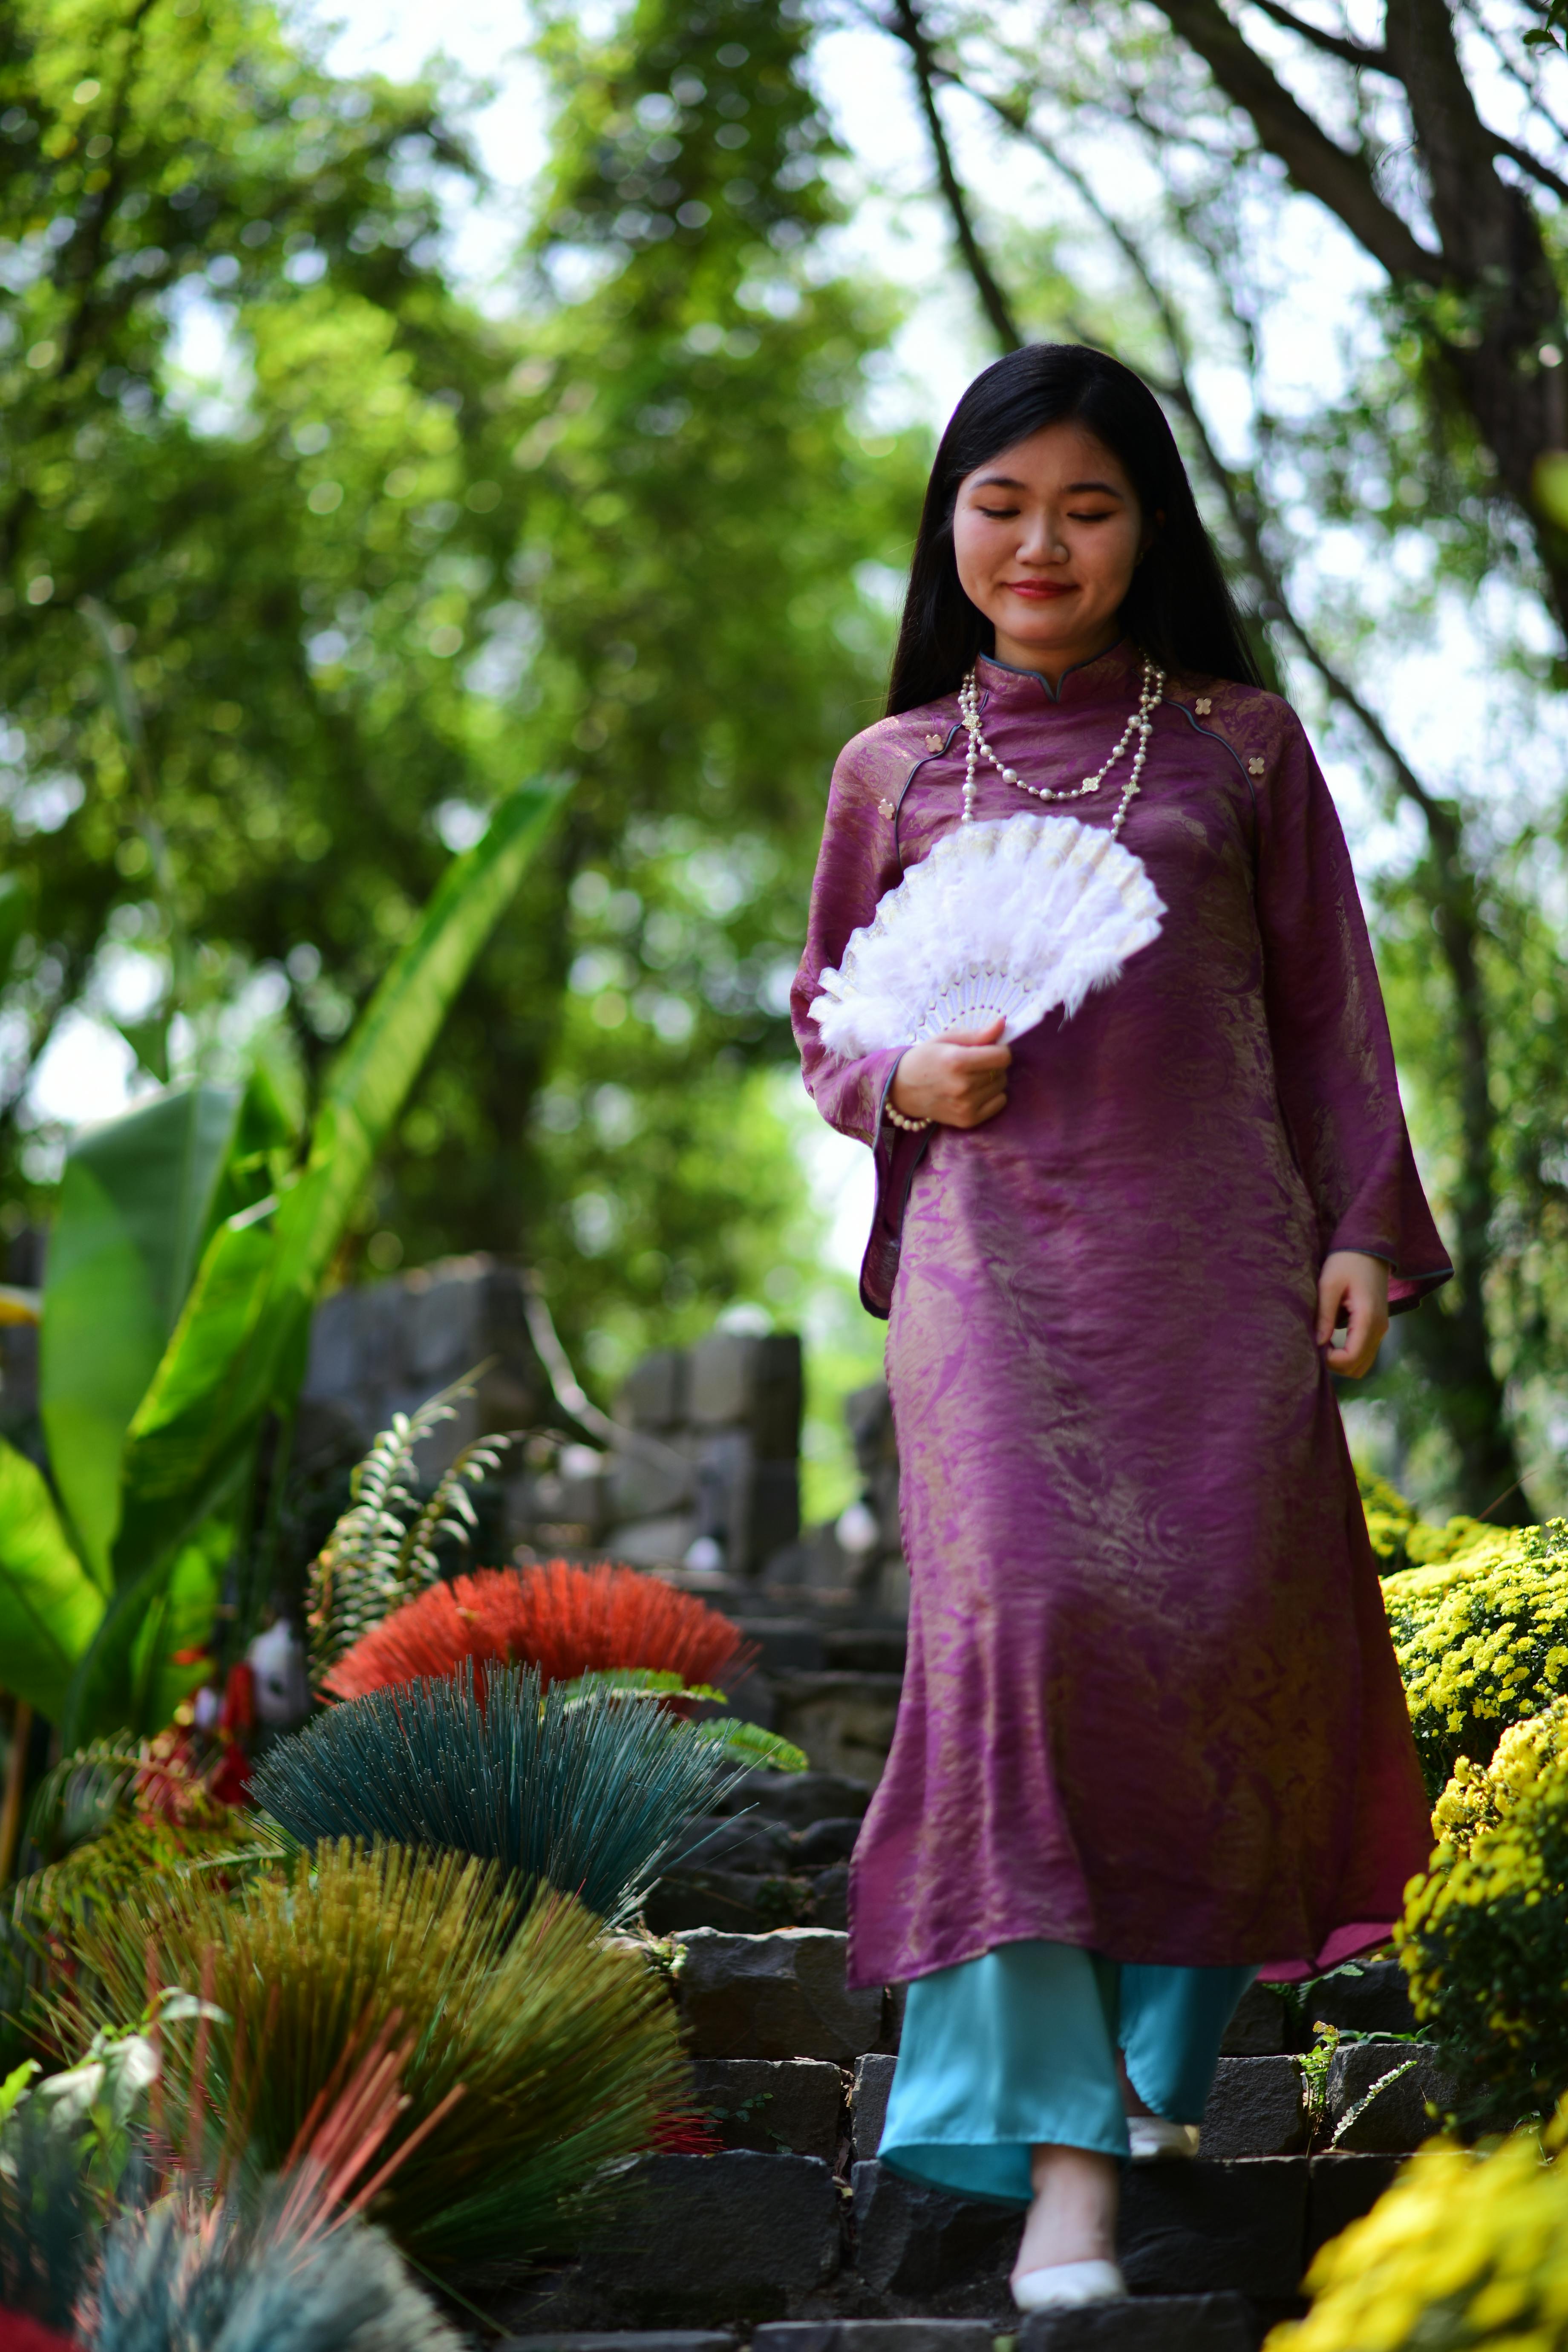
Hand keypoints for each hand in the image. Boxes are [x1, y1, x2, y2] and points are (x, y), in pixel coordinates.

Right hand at [890, 1017, 1011, 1128]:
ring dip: (992, 1079)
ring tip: (972, 1077)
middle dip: (993, 1063)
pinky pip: (998, 1104)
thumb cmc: (925, 1059)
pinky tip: (975, 1091)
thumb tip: (1002, 1024)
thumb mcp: (946, 1039)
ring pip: (1001, 1087)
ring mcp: (965, 1106)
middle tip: (975, 1063)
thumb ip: (977, 1034)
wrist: (902, 1089)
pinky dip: (992, 1096)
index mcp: (956, 1061)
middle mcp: (962, 1086)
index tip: (989, 1048)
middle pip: (1001, 1071)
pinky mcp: (967, 1120)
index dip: (1000, 1049)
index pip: (1002, 1056)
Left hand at [1316, 1249, 1389, 1376]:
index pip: (1351, 1359)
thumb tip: (1317, 1343)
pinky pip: (1365, 1353)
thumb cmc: (1346, 1261)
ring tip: (1323, 1343)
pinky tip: (1333, 1340)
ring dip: (1342, 1362)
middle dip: (1335, 1365)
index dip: (1330, 1361)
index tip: (1314, 1345)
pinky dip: (1349, 1355)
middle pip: (1357, 1368)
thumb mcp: (1329, 1283)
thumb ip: (1324, 1314)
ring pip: (1363, 1364)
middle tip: (1316, 1345)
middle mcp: (1379, 1329)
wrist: (1370, 1248)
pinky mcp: (1378, 1327)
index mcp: (1368, 1318)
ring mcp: (1381, 1329)